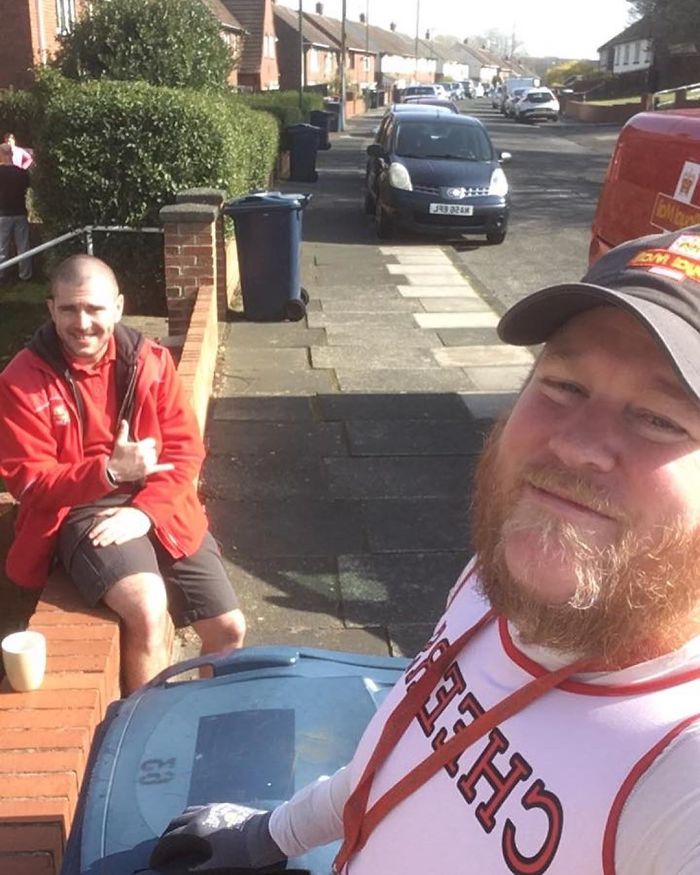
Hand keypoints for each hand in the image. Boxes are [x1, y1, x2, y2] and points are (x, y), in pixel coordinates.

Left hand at [88, 506, 151, 546]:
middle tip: (93, 543)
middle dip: (100, 537)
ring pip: (115, 535)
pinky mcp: (133, 533)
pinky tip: (116, 543)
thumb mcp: (118, 509)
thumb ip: (106, 512)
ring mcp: (127, 529)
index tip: (90, 535)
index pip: (103, 524)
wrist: (144, 515)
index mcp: (115, 518)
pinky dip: (121, 540)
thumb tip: (96, 514)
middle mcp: (120, 524)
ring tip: (101, 544)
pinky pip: (126, 537)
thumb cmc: (129, 512)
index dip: (96, 530)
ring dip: (108, 540)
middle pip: (108, 531)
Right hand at [107, 420, 174, 483]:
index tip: (142, 446)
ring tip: (141, 461)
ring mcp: (147, 463)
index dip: (147, 444)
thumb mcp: (120, 442)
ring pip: (155, 458)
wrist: (114, 472)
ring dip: (150, 459)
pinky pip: (159, 468)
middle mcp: (144, 455)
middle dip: (148, 452)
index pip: (152, 442)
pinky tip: (172, 466)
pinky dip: (166, 467)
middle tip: (139, 455)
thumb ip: (124, 431)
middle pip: (153, 450)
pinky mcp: (148, 471)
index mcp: (139, 446)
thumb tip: (124, 421)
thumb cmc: (117, 456)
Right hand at [149, 803, 285, 871]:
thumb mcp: (218, 865)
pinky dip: (191, 816)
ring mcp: (214, 807)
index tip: (154, 861)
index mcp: (197, 829)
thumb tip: (181, 871)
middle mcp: (202, 814)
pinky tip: (196, 824)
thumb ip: (197, 869)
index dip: (159, 852)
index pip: (170, 840)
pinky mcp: (224, 806)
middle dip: (166, 836)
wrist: (268, 833)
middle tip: (162, 850)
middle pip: (175, 822)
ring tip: (176, 836)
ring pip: (188, 812)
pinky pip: (201, 808)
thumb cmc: (244, 852)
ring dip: (178, 824)